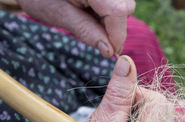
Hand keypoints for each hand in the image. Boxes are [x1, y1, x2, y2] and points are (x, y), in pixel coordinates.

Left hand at [17, 0, 135, 56]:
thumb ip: (87, 31)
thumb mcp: (60, 14)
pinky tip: (92, 13)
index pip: (117, 11)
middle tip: (97, 38)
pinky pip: (118, 1)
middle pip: (125, 7)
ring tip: (90, 21)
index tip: (111, 53)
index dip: (117, 35)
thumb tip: (109, 51)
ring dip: (113, 20)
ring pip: (124, 5)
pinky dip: (109, 12)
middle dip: (116, 28)